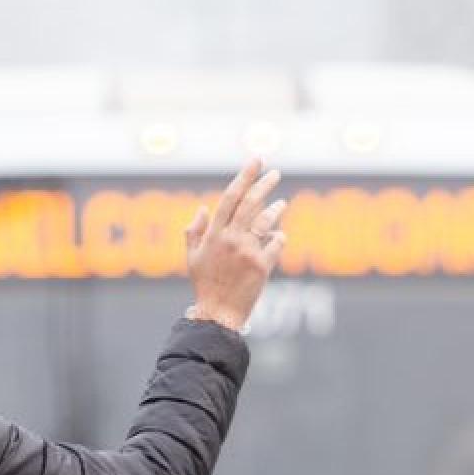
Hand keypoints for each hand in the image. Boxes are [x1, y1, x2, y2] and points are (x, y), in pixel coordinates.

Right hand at [184, 158, 285, 331]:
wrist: (218, 313)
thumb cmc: (205, 285)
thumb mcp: (192, 257)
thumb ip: (194, 231)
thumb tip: (204, 208)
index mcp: (213, 234)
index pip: (230, 197)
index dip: (244, 176)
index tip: (256, 161)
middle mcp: (230, 239)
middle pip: (251, 203)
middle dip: (264, 184)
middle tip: (275, 173)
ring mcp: (247, 252)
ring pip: (266, 220)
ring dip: (275, 209)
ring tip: (281, 203)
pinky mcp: (262, 266)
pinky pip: (277, 242)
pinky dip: (279, 236)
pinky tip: (278, 235)